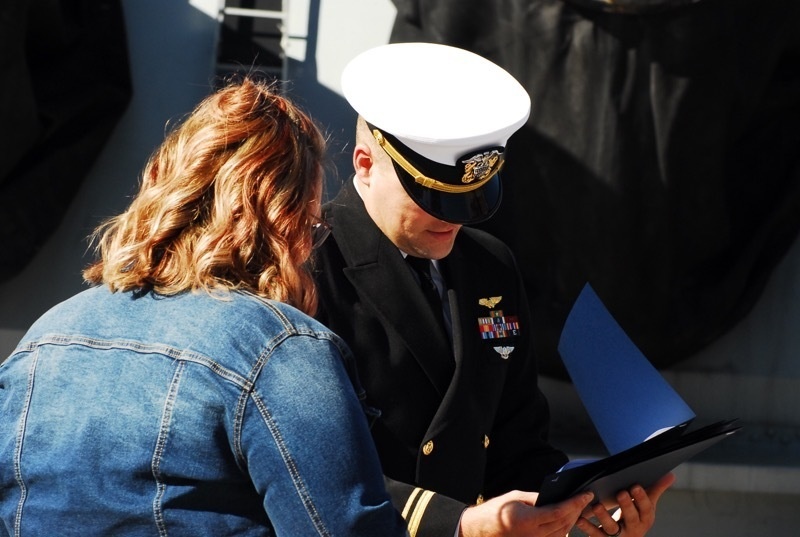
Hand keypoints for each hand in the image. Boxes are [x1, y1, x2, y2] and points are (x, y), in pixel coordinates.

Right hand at [459, 489, 594, 536]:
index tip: (586, 494)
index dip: (575, 502)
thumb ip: (537, 498)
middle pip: (564, 523)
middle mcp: (533, 535)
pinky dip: (563, 529)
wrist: (479, 530)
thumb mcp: (516, 497)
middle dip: (577, 510)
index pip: (560, 511)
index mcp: (528, 520)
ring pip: (562, 533)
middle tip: (585, 498)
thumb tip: (556, 496)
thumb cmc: (494, 511)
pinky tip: (567, 520)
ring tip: (578, 507)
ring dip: (573, 520)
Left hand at [574, 473, 675, 536]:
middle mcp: (634, 529)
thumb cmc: (636, 517)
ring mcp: (619, 536)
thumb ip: (655, 489)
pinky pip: (596, 535)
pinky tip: (579, 519)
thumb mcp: (646, 506)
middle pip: (631, 518)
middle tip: (620, 493)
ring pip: (612, 528)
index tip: (635, 486)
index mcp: (645, 519)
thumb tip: (671, 475)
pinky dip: (587, 527)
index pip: (646, 509)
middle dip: (626, 506)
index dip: (641, 498)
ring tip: (597, 506)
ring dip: (604, 517)